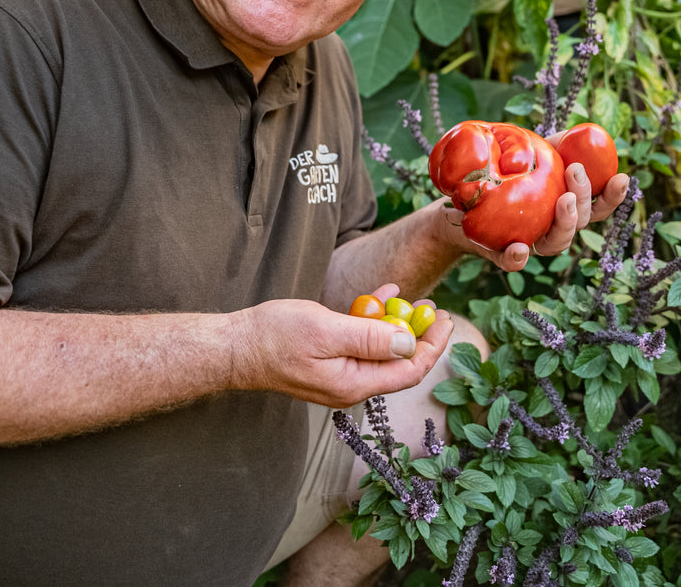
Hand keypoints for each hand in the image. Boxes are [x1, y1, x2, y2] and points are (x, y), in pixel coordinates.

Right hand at [232, 289, 451, 408]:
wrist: (234, 347)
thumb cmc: (274, 337)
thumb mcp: (326, 330)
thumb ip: (369, 339)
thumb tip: (409, 344)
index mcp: (353, 384)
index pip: (408, 371)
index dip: (432, 347)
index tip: (446, 321)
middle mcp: (350, 385)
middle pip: (399, 363)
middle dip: (421, 336)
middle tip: (437, 310)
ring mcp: (338, 375)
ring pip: (381, 351)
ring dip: (397, 325)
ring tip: (414, 301)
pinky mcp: (327, 362)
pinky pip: (360, 343)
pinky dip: (373, 321)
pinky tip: (381, 296)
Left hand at [442, 141, 630, 271]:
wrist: (459, 197)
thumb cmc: (504, 172)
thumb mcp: (530, 152)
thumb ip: (556, 145)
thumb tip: (581, 133)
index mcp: (565, 207)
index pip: (597, 206)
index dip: (613, 196)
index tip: (622, 177)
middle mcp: (553, 228)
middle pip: (580, 222)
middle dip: (584, 197)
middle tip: (575, 171)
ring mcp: (531, 242)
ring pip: (557, 243)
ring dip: (565, 223)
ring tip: (564, 199)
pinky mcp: (500, 253)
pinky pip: (512, 262)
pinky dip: (518, 258)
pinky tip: (520, 247)